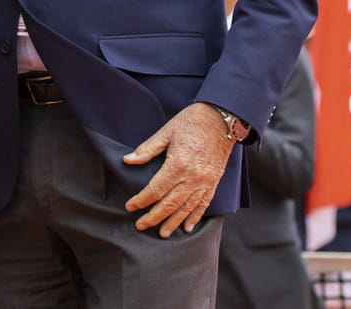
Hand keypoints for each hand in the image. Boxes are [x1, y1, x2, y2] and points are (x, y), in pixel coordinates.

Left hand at [123, 103, 234, 236]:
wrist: (222, 118)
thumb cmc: (193, 121)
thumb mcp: (167, 131)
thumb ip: (147, 149)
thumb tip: (128, 160)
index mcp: (178, 163)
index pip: (156, 189)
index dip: (141, 200)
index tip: (131, 206)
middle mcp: (192, 177)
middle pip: (170, 204)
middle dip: (154, 217)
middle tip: (141, 225)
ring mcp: (205, 181)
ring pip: (187, 208)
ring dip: (173, 222)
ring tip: (163, 233)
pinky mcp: (214, 181)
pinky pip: (204, 204)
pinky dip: (195, 217)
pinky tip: (187, 227)